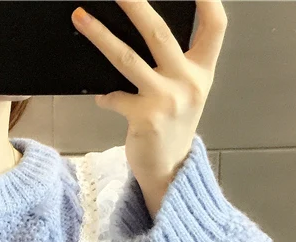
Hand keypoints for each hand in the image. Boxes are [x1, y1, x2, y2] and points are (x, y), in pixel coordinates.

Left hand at [71, 0, 227, 217]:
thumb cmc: (173, 127)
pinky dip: (105, 96)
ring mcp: (166, 99)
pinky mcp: (145, 118)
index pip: (215, 26)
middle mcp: (188, 82)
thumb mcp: (186, 92)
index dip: (208, 0)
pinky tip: (100, 96)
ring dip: (101, 36)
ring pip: (128, 59)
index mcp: (202, 71)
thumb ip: (175, 64)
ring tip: (81, 17)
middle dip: (135, 5)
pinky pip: (115, 98)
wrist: (169, 170)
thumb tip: (143, 31)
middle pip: (160, 32)